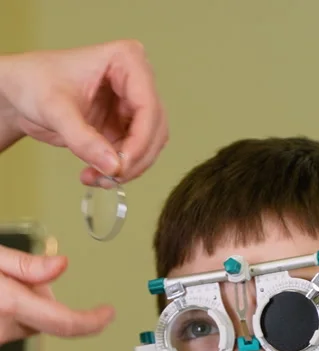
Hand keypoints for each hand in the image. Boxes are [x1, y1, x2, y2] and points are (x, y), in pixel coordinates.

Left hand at [0, 40, 167, 182]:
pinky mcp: (123, 127)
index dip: (140, 140)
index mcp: (126, 60)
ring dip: (127, 169)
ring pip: (148, 147)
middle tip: (110, 177)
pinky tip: (95, 175)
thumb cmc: (34, 82)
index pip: (149, 106)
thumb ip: (84, 140)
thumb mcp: (56, 110)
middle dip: (134, 159)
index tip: (122, 165)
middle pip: (154, 129)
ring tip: (96, 178)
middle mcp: (135, 82)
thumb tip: (114, 167)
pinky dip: (118, 171)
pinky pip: (133, 156)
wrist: (19, 93)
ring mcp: (131, 106)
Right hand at [0, 245, 114, 344]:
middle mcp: (6, 327)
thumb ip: (26, 264)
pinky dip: (15, 313)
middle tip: (18, 280)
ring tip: (3, 286)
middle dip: (45, 300)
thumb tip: (61, 264)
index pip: (65, 322)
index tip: (108, 314)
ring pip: (34, 323)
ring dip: (28, 306)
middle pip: (50, 320)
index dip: (92, 321)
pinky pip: (18, 327)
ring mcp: (1, 337)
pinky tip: (1, 300)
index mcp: (10, 304)